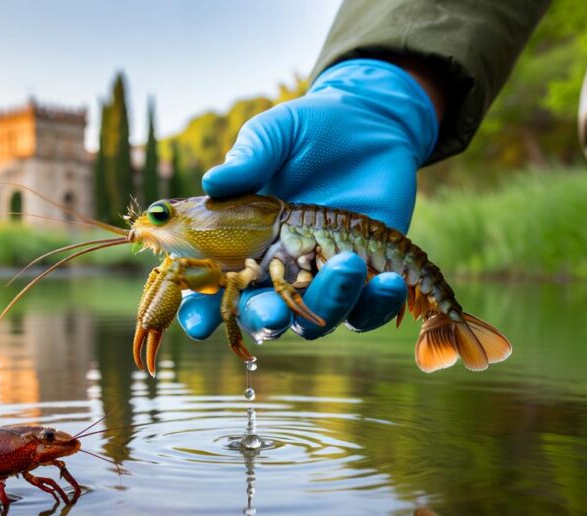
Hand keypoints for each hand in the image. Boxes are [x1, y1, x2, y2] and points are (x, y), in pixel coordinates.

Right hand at [178, 59, 438, 341]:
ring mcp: (322, 277)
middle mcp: (278, 270)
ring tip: (348, 262)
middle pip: (263, 315)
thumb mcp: (273, 136)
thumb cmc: (308, 129)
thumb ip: (248, 159)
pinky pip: (369, 309)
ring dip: (330, 302)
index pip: (214, 290)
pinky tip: (387, 280)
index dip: (202, 312)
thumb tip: (212, 182)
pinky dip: (377, 303)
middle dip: (265, 319)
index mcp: (243, 243)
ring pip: (318, 318)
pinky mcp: (367, 276)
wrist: (368, 122)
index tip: (198, 323)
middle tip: (274, 311)